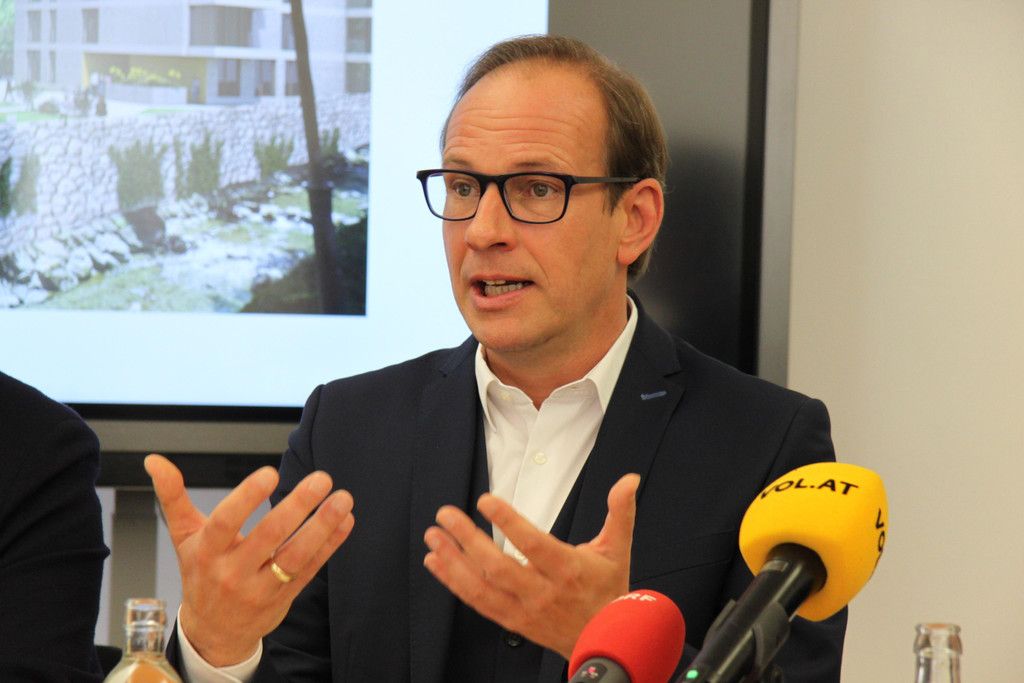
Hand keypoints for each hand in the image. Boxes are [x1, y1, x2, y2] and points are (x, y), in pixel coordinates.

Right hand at [144, 454, 354, 665]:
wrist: (213, 632)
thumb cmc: (201, 574)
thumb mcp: (184, 537)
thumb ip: (173, 497)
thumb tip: (154, 461)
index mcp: (207, 552)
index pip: (225, 523)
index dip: (246, 498)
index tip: (270, 473)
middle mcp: (233, 572)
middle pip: (268, 537)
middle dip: (297, 506)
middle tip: (320, 479)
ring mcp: (261, 588)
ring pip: (295, 556)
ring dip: (323, 526)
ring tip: (343, 499)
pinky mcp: (284, 597)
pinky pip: (311, 569)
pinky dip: (331, 545)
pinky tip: (346, 521)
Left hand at [422, 473, 638, 659]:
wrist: (607, 644)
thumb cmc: (609, 592)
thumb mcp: (618, 550)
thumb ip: (620, 512)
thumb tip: (629, 479)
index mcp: (569, 570)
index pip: (533, 544)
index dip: (508, 521)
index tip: (486, 500)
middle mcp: (543, 592)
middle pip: (499, 566)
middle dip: (467, 539)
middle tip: (446, 514)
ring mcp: (525, 610)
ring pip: (482, 587)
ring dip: (453, 561)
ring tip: (433, 536)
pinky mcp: (512, 622)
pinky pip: (477, 602)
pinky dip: (454, 582)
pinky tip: (437, 562)